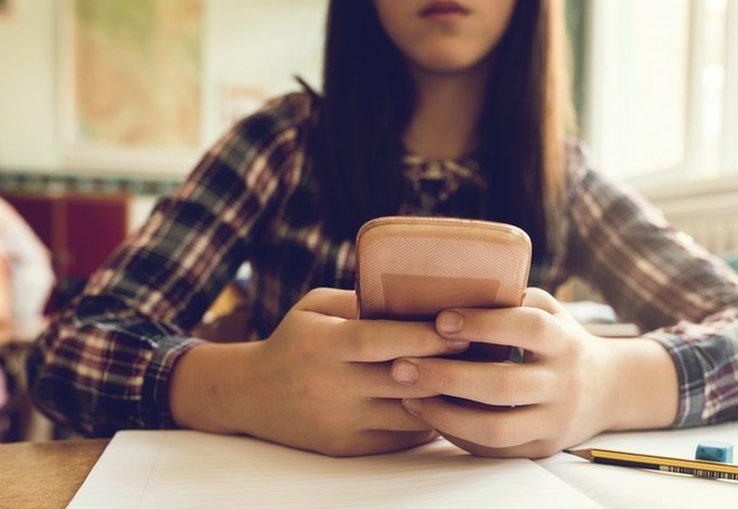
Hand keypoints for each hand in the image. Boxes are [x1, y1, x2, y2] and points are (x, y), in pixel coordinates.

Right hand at [231, 288, 469, 455]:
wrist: (251, 396)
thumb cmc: (295, 340)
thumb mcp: (315, 306)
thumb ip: (360, 300)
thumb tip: (417, 290)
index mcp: (324, 345)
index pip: (379, 340)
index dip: (421, 335)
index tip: (459, 328)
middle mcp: (331, 386)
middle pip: (402, 379)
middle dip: (447, 366)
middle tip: (486, 351)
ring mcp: (340, 421)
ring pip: (409, 413)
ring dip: (446, 398)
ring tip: (478, 379)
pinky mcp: (347, 447)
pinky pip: (401, 437)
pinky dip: (429, 420)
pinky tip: (450, 403)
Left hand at [389, 288, 662, 457]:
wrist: (609, 390)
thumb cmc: (559, 339)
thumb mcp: (548, 310)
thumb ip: (510, 298)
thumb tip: (447, 281)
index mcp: (564, 340)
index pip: (527, 329)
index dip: (483, 324)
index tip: (440, 319)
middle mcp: (563, 382)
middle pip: (503, 385)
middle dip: (446, 376)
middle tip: (401, 366)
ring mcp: (553, 421)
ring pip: (495, 427)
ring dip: (444, 413)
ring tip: (407, 395)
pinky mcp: (540, 448)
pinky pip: (493, 449)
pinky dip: (456, 432)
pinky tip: (428, 414)